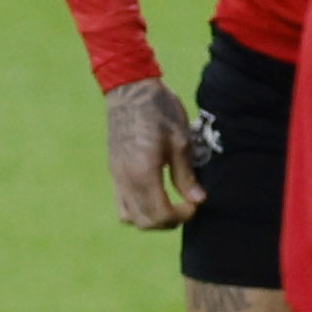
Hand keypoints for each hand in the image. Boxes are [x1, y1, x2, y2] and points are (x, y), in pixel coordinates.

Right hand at [103, 79, 203, 230]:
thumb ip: (186, 175)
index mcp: (143, 172)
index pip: (161, 213)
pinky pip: (120, 203)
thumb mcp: (180, 141)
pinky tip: (153, 195)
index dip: (182, 215)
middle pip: (144, 221)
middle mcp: (125, 179)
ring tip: (169, 205)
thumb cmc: (159, 110)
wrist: (130, 89)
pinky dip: (137, 209)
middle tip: (186, 207)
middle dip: (168, 222)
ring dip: (151, 219)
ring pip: (129, 217)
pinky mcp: (113, 170)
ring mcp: (116, 176)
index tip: (195, 204)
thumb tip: (197, 200)